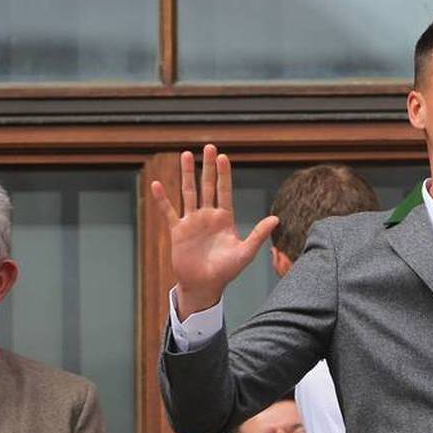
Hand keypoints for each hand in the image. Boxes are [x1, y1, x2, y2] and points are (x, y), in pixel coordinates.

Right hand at [151, 145, 278, 318]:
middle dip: (208, 167)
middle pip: (208, 186)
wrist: (205, 286)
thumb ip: (259, 235)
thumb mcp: (245, 253)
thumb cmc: (226, 271)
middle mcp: (208, 216)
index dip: (224, 174)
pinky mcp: (178, 231)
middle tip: (208, 146)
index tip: (223, 157)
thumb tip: (276, 218)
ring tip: (186, 155)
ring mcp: (192, 222)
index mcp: (225, 218)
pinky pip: (169, 212)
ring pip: (189, 192)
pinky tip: (156, 185)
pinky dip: (162, 199)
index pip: (225, 190)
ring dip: (187, 174)